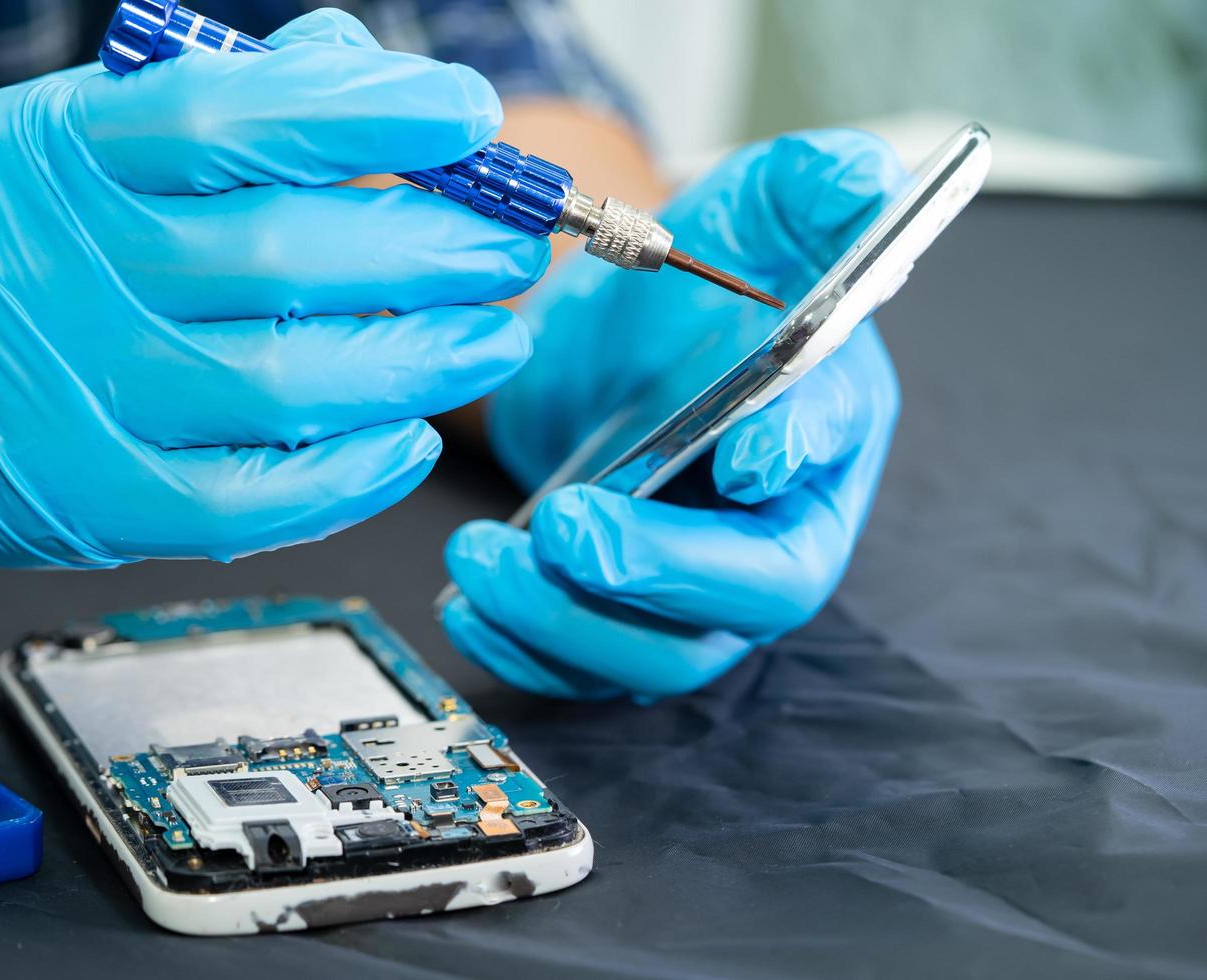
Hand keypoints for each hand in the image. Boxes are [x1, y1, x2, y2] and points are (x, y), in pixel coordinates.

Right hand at [0, 10, 545, 607]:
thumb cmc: (16, 248)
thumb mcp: (80, 136)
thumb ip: (222, 101)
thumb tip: (369, 73)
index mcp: (61, 157)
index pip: (230, 119)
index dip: (367, 117)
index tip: (469, 118)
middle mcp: (66, 273)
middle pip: (279, 256)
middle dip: (428, 251)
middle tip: (511, 250)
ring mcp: (82, 397)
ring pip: (282, 384)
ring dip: (416, 362)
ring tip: (495, 338)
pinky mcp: (104, 501)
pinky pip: (249, 497)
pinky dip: (348, 473)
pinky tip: (411, 438)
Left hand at [442, 130, 906, 700]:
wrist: (619, 330)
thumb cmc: (705, 270)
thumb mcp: (759, 200)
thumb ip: (819, 182)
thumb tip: (866, 179)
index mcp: (832, 416)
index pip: (837, 451)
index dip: (798, 457)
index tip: (742, 454)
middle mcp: (781, 518)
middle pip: (757, 590)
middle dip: (660, 570)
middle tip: (568, 527)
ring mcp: (703, 581)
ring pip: (664, 652)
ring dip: (569, 621)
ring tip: (480, 558)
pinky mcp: (628, 607)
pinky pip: (591, 666)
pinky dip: (528, 650)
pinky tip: (468, 604)